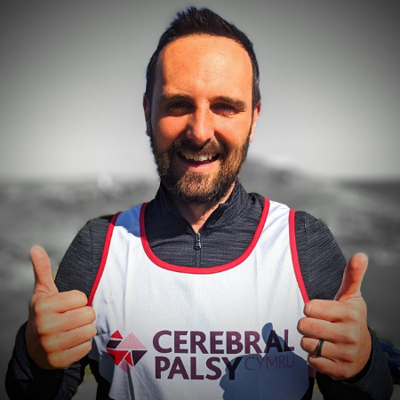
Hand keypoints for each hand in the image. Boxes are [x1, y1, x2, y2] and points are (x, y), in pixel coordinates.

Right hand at [26, 246, 95, 368]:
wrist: (34, 347)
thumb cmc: (44, 314)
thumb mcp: (43, 292)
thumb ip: (43, 270)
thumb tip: (35, 248)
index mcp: (43, 306)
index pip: (82, 298)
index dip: (78, 301)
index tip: (67, 305)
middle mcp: (45, 326)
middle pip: (89, 315)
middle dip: (85, 316)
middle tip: (72, 318)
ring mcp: (51, 346)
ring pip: (90, 331)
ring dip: (85, 330)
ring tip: (72, 330)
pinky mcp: (59, 361)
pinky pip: (86, 348)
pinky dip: (82, 345)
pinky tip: (70, 343)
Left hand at [297, 253, 370, 379]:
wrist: (363, 351)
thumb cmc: (349, 317)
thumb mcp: (351, 296)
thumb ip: (352, 276)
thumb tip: (361, 255)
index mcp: (348, 313)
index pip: (310, 308)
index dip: (310, 309)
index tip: (318, 310)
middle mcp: (349, 334)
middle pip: (305, 326)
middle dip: (306, 325)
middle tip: (317, 324)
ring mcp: (345, 353)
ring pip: (307, 344)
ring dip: (309, 341)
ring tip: (321, 338)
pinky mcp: (340, 370)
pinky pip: (313, 361)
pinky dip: (314, 357)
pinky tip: (325, 352)